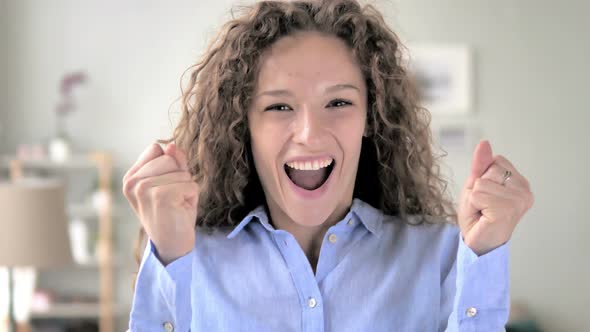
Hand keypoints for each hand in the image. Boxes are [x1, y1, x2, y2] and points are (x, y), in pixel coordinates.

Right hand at [122, 142, 198, 264]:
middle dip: (180, 178)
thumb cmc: (174, 213)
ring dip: (187, 189)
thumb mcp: (173, 182)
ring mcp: (143, 189)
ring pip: (181, 172)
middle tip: (174, 199)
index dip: (171, 167)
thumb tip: (172, 146)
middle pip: (169, 158)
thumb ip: (174, 162)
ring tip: (177, 205)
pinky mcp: (159, 196)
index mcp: (131, 177)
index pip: (157, 149)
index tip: (165, 188)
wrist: (173, 246)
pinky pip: (189, 184)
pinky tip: (180, 210)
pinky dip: (192, 197)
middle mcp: (132, 182)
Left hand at [457, 140, 533, 255]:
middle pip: (489, 169)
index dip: (483, 177)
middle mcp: (524, 191)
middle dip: (478, 188)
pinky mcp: (507, 209)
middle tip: (483, 206)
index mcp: (520, 183)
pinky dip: (474, 205)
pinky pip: (478, 194)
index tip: (486, 195)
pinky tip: (483, 216)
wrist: (477, 243)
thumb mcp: (476, 185)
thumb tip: (485, 143)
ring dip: (475, 198)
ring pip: (482, 182)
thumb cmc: (478, 217)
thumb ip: (481, 164)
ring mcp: (518, 200)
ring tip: (483, 212)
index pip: (496, 160)